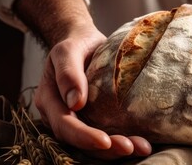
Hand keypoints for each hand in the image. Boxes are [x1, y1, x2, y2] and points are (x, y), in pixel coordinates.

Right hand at [34, 26, 152, 159]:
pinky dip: (124, 141)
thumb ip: (68, 72)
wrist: (85, 42)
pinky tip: (142, 143)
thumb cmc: (75, 44)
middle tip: (130, 148)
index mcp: (49, 101)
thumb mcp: (68, 50)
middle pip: (79, 142)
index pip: (64, 125)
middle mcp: (61, 116)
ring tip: (141, 147)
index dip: (83, 137)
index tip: (105, 141)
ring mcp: (78, 120)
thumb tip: (75, 102)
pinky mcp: (94, 121)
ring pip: (94, 144)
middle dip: (105, 149)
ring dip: (117, 150)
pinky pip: (106, 136)